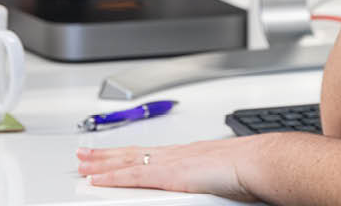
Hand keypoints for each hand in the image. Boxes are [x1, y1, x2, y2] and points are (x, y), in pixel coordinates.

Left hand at [76, 138, 260, 201]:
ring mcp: (169, 163)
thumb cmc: (249, 168)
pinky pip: (132, 177)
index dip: (126, 153)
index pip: (148, 153)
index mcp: (186, 154)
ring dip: (101, 163)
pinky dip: (111, 177)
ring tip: (81, 164)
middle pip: (131, 153)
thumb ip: (205, 178)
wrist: (258, 162)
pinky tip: (96, 179)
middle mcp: (173, 154)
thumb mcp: (221, 173)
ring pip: (126, 162)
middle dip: (106, 154)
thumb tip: (204, 187)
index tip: (110, 153)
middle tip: (83, 154)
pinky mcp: (168, 175)